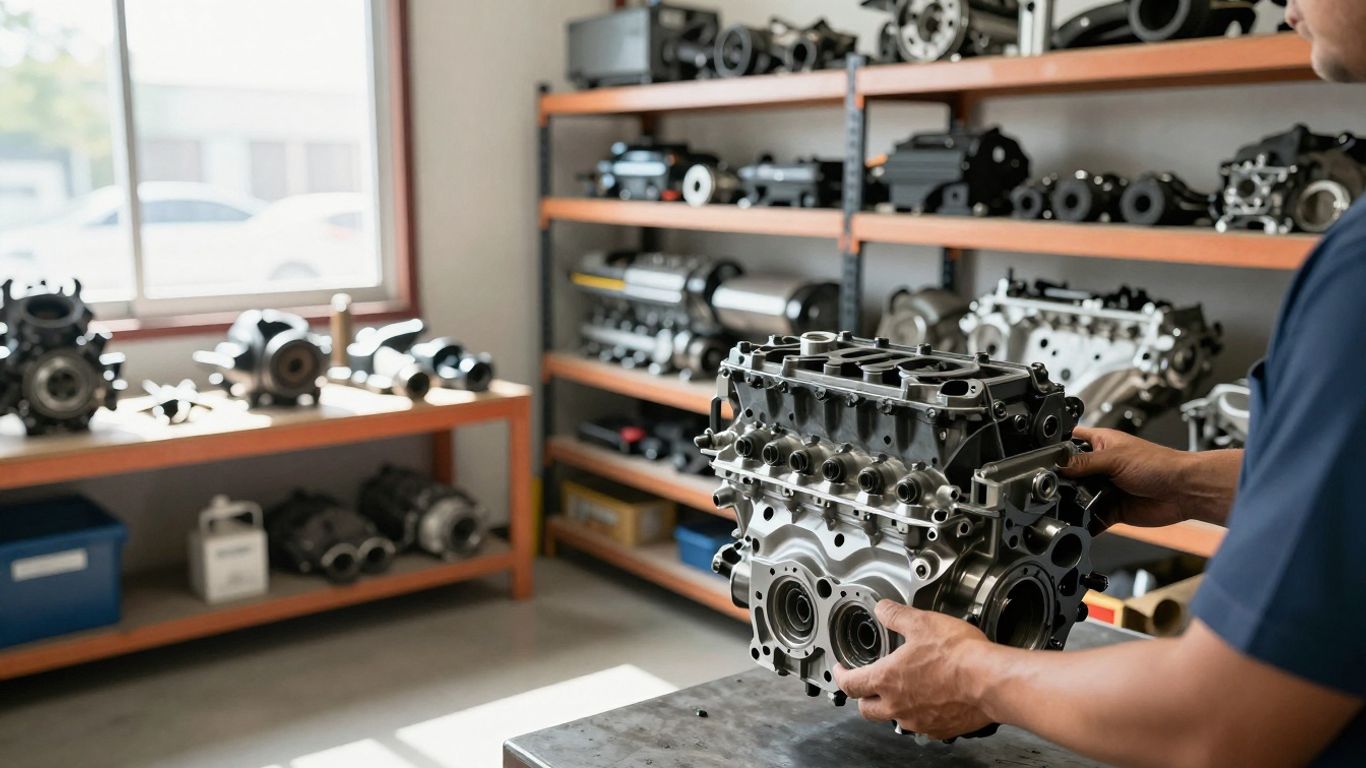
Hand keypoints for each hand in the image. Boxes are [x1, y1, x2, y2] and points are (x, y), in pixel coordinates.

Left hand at [832, 600, 993, 740]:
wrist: (991, 681)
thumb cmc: (959, 656)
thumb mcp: (921, 622)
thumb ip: (896, 615)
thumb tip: (882, 609)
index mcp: (887, 679)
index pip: (849, 684)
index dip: (840, 675)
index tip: (841, 669)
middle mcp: (898, 705)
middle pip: (866, 709)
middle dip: (862, 696)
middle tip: (866, 684)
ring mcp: (918, 721)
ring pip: (894, 719)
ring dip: (892, 706)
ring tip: (902, 689)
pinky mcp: (940, 730)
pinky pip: (921, 725)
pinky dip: (919, 714)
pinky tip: (929, 700)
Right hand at [1062, 426, 1194, 529]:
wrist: (1183, 492)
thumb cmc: (1159, 464)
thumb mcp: (1114, 458)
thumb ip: (1084, 463)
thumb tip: (1057, 465)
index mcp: (1100, 444)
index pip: (1069, 442)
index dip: (1055, 449)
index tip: (1040, 459)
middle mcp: (1099, 466)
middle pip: (1069, 474)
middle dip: (1060, 482)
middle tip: (1049, 488)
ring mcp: (1104, 488)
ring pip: (1077, 497)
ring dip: (1071, 503)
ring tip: (1063, 506)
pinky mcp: (1111, 509)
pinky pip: (1091, 518)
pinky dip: (1084, 523)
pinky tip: (1078, 523)